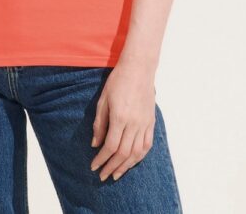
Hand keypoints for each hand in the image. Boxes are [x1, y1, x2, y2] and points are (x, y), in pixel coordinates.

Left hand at [89, 62, 156, 181]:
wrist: (139, 68)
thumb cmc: (118, 81)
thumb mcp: (103, 99)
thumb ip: (100, 123)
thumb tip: (95, 144)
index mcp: (120, 117)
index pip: (110, 146)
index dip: (101, 159)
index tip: (94, 166)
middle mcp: (134, 123)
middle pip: (123, 153)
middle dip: (111, 167)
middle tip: (102, 176)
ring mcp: (145, 123)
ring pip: (136, 153)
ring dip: (126, 166)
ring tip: (116, 174)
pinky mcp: (151, 122)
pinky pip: (147, 145)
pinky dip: (139, 157)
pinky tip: (132, 162)